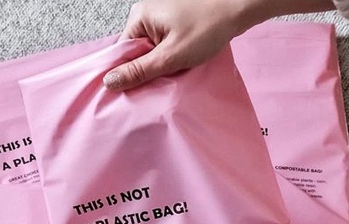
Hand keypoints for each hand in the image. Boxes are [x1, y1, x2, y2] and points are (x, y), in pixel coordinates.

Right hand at [103, 0, 260, 90]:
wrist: (239, 7)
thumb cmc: (207, 28)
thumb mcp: (170, 57)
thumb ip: (139, 71)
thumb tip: (109, 82)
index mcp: (139, 17)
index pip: (123, 53)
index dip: (130, 73)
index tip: (138, 90)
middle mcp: (146, 13)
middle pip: (137, 52)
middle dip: (149, 69)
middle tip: (162, 81)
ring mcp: (161, 15)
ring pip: (152, 50)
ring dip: (162, 64)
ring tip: (175, 70)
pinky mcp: (175, 20)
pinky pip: (164, 44)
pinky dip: (171, 55)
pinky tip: (182, 61)